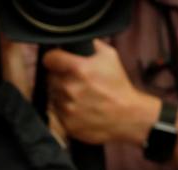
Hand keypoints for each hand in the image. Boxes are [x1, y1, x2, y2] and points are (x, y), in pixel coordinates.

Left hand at [43, 39, 158, 144]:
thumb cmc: (118, 86)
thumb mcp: (110, 56)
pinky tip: (80, 107)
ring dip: (62, 93)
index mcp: (78, 69)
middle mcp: (70, 88)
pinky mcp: (67, 123)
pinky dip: (65, 109)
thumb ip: (90, 44)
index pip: (50, 58)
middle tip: (76, 81)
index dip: (54, 58)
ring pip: (53, 95)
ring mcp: (67, 107)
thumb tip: (74, 39)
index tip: (57, 60)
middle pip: (51, 77)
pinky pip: (57, 112)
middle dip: (61, 77)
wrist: (127, 116)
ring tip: (80, 95)